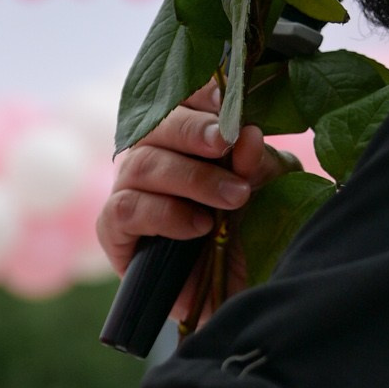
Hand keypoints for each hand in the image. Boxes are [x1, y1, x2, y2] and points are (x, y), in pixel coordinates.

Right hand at [97, 85, 283, 278]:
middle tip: (226, 143)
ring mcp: (131, 192)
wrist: (246, 294)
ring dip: (189, 178)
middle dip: (192, 131)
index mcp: (190, 136)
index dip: (198, 92)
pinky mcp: (116, 233)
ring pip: (139, 164)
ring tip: (232, 198)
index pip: (181, 98)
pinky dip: (164, 214)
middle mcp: (155, 157)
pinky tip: (199, 227)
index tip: (228, 101)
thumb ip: (257, 162)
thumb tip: (245, 133)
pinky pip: (125, 210)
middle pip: (154, 125)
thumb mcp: (272, 189)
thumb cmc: (257, 232)